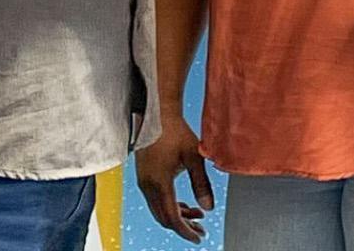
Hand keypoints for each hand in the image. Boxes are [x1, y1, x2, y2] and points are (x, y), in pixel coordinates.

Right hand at [135, 115, 213, 241]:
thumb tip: (209, 207)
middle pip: (164, 217)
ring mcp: (144, 181)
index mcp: (160, 182)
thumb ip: (201, 183)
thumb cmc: (175, 131)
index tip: (198, 237)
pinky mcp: (144, 176)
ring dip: (177, 216)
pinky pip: (155, 199)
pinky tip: (185, 204)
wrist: (157, 114)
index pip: (172, 217)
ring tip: (197, 215)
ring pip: (159, 209)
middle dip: (182, 226)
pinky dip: (170, 205)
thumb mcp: (194, 157)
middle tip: (200, 230)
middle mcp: (148, 185)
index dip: (186, 231)